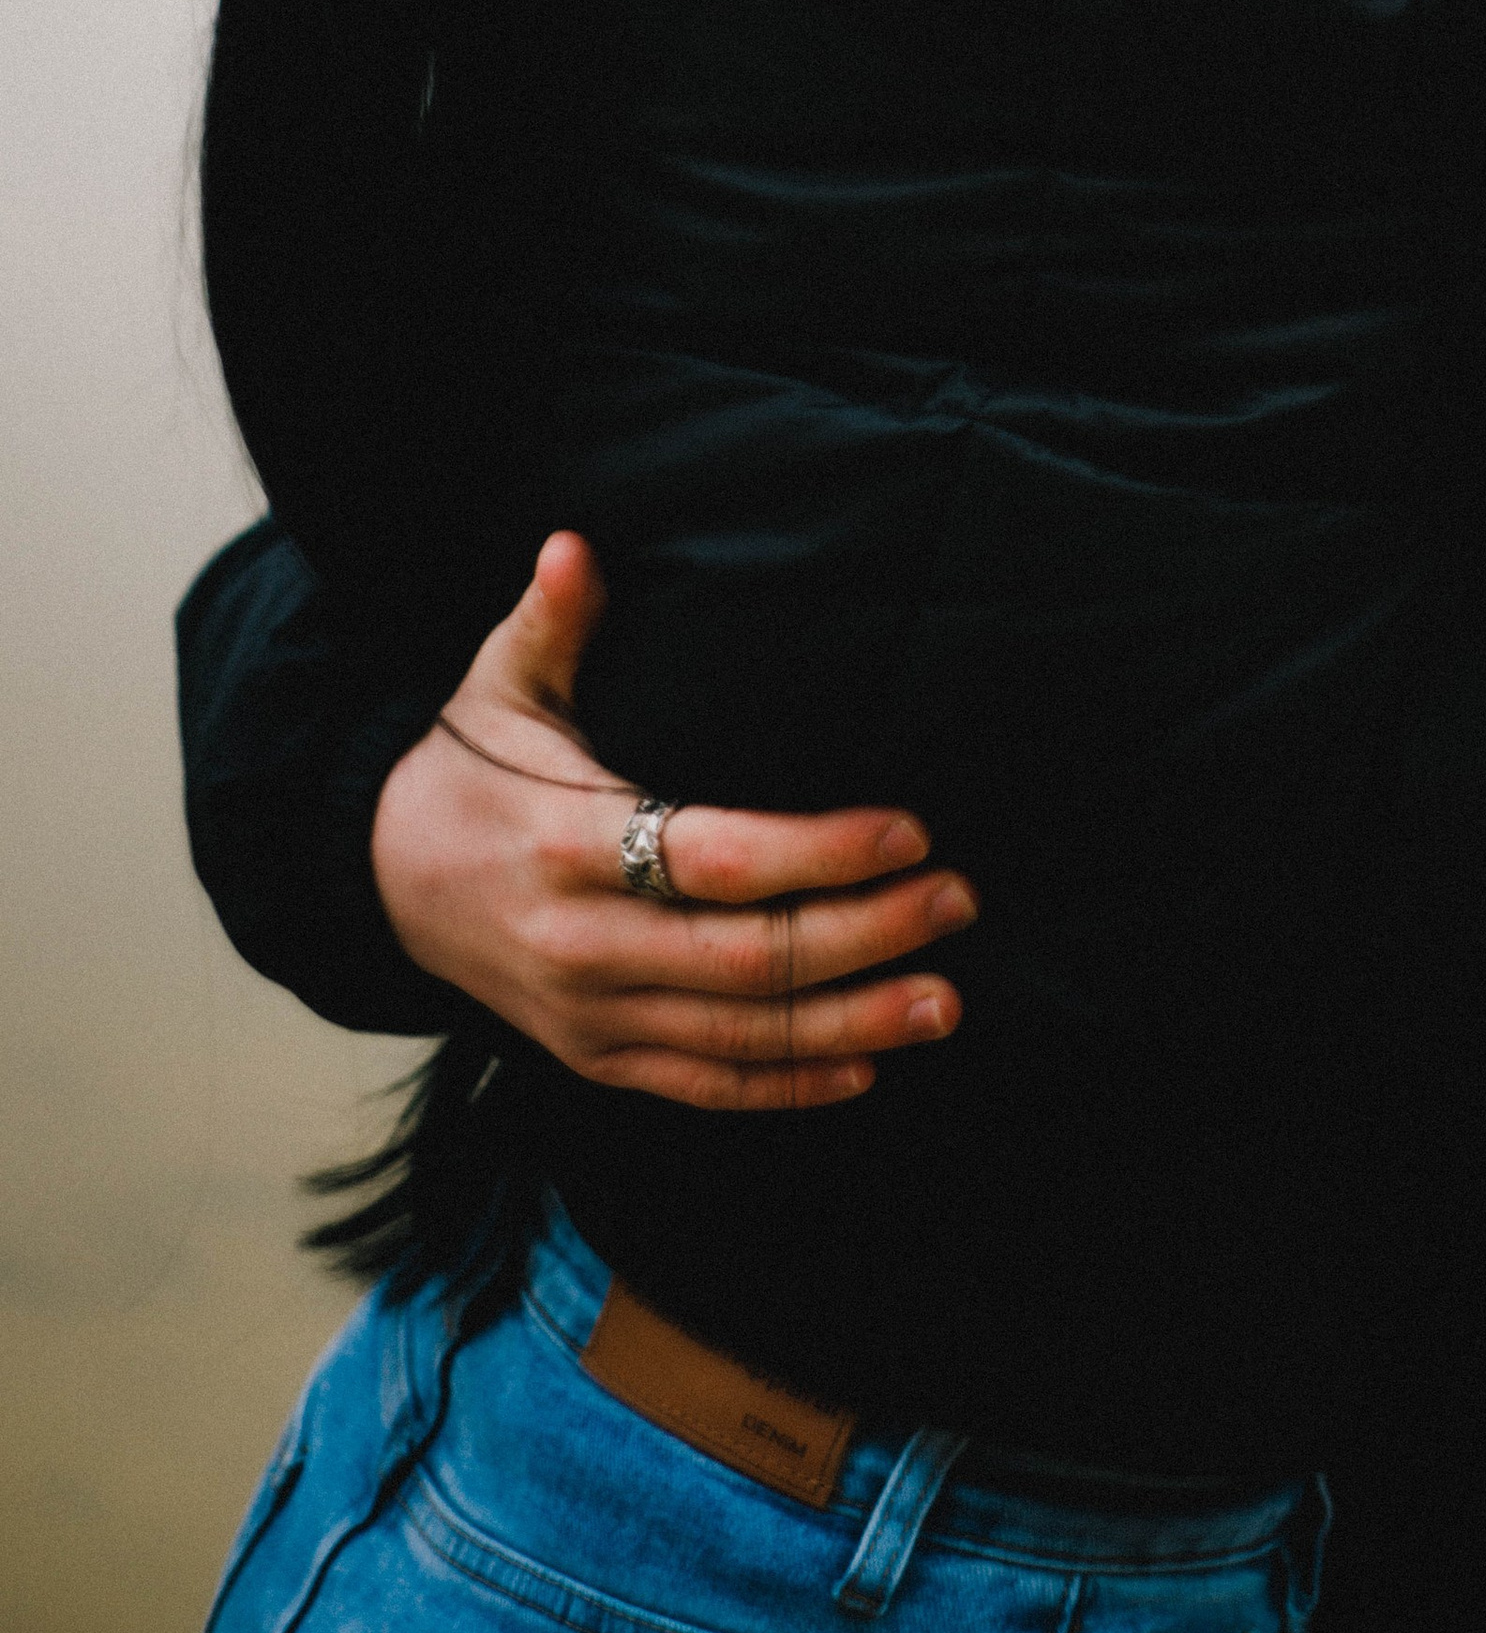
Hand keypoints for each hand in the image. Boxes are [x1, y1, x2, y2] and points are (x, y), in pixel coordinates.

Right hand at [372, 532, 975, 1109]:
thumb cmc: (466, 766)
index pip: (714, 859)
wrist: (379, 881)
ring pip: (737, 1036)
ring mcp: (586, 1016)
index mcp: (567, 846)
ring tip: (943, 1000)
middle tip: (959, 903)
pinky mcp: (592, 1060)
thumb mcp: (499, 684)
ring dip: (851, 1025)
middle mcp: (580, 946)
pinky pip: (700, 1087)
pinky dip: (784, 1087)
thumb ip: (551, 620)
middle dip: (865, 936)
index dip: (817, 853)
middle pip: (744, 959)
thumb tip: (575, 544)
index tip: (909, 832)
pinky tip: (864, 1071)